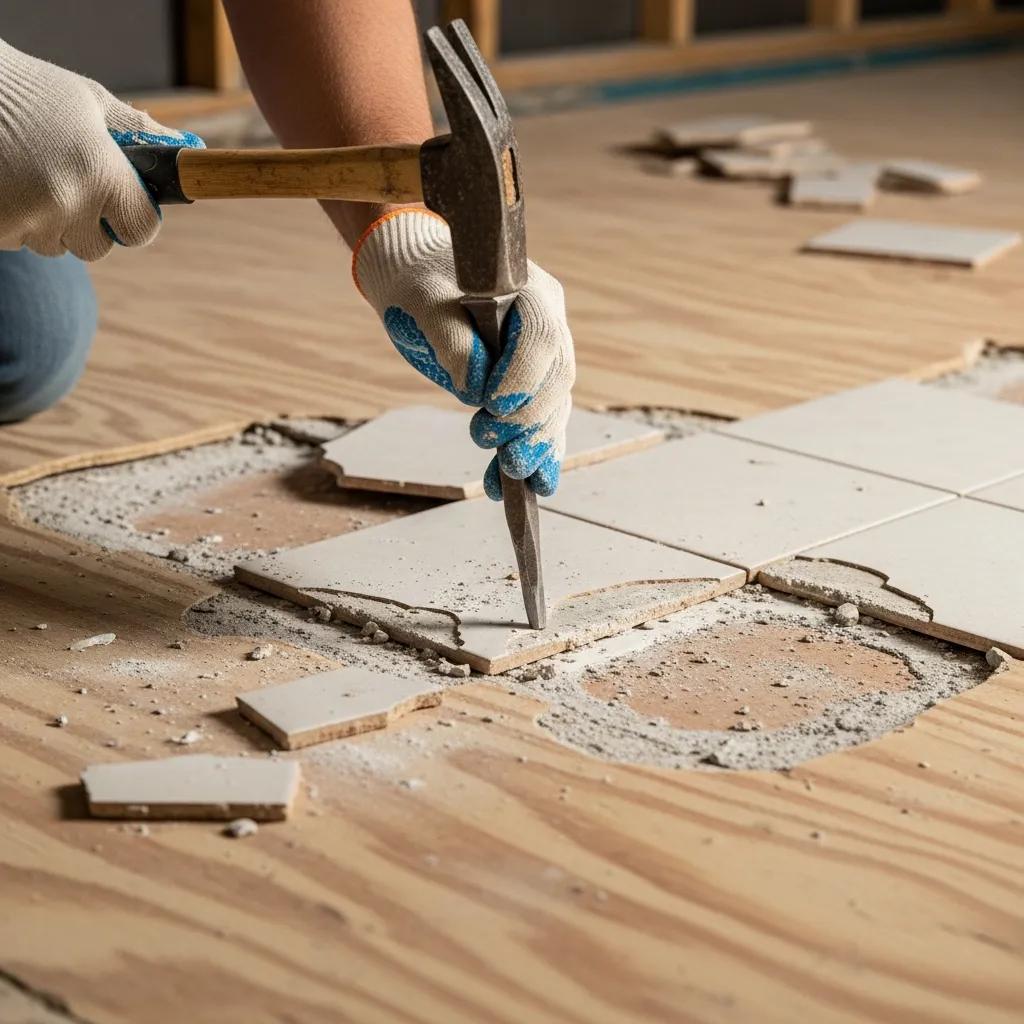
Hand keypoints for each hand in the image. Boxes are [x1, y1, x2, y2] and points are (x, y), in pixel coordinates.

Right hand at [0, 38, 203, 261]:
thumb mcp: (88, 101)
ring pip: (55, 245)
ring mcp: (25, 220)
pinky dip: (17, 220)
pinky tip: (6, 183)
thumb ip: (138, 132)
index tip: (126, 205)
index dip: (136, 219)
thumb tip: (187, 148)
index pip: (143, 229)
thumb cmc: (26, 88)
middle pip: (98, 246)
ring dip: (50, 222)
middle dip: (90, 223)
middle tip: (69, 182)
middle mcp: (66, 204)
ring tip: (29, 176)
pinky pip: (18, 241)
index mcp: (99, 172)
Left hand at [353, 208, 574, 499]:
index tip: (491, 405)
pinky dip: (536, 455)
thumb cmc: (421, 283)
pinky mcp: (531, 386)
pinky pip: (543, 424)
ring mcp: (544, 359)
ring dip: (538, 447)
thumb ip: (449, 339)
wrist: (421, 282)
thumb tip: (474, 388)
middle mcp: (549, 326)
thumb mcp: (423, 302)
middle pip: (557, 380)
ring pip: (556, 408)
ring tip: (517, 479)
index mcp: (530, 293)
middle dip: (530, 421)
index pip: (542, 338)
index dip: (522, 377)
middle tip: (494, 446)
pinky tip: (527, 486)